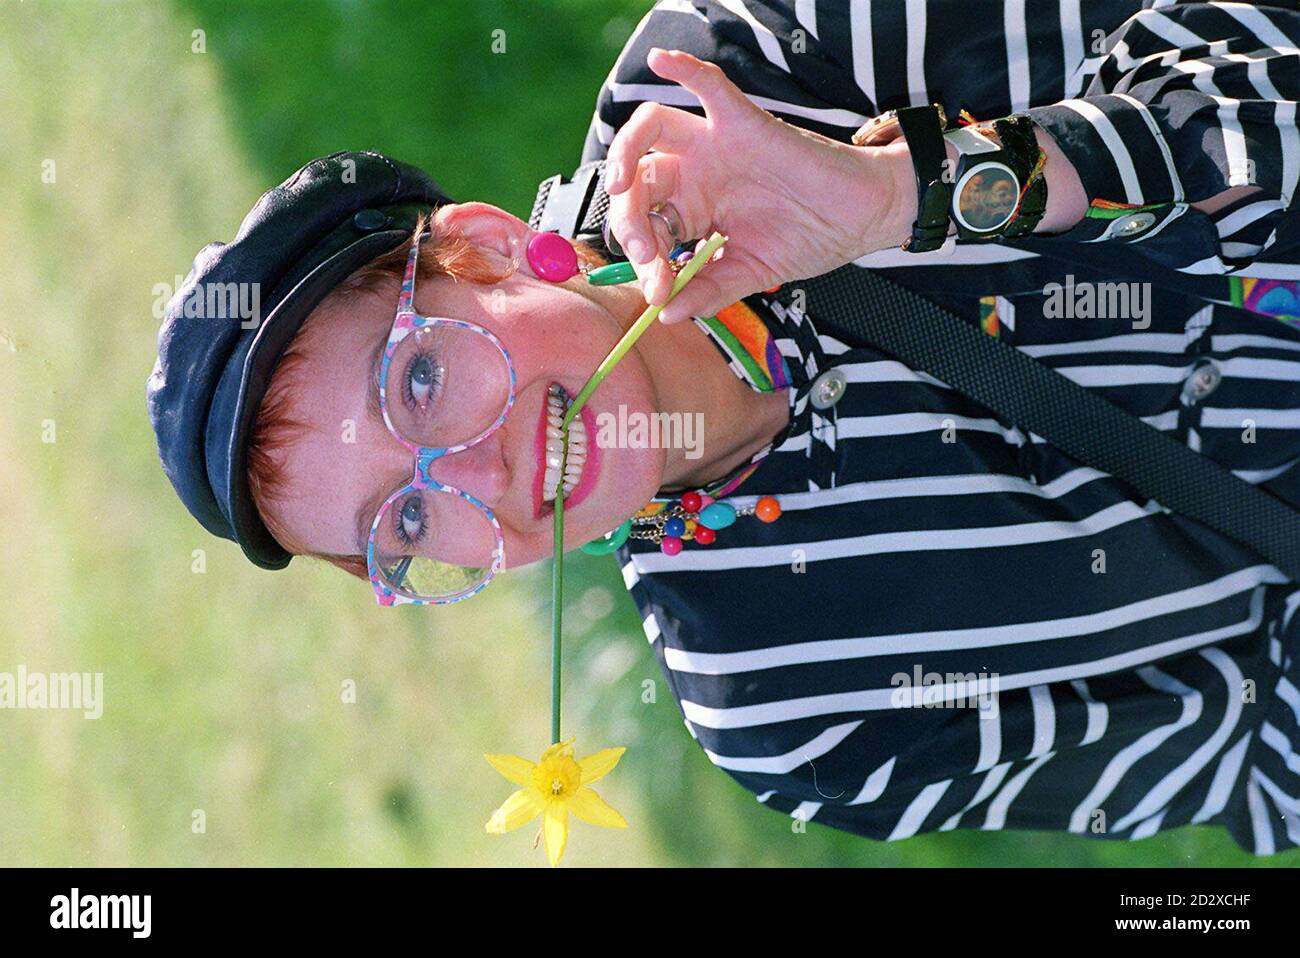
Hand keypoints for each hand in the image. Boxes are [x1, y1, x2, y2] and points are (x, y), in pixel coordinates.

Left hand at [604, 48, 914, 323]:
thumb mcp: (749, 274)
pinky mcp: (743, 123)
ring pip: (651, 129)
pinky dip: (683, 69)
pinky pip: (710, 86)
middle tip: (646, 253)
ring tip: (619, 186)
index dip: (644, 259)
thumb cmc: (808, 238)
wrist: (858, 218)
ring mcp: (715, 145)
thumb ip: (708, 292)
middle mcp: (695, 173)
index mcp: (692, 210)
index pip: (646, 226)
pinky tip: (662, 61)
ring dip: (624, 153)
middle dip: (629, 219)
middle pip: (637, 180)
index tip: (659, 289)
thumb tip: (667, 315)